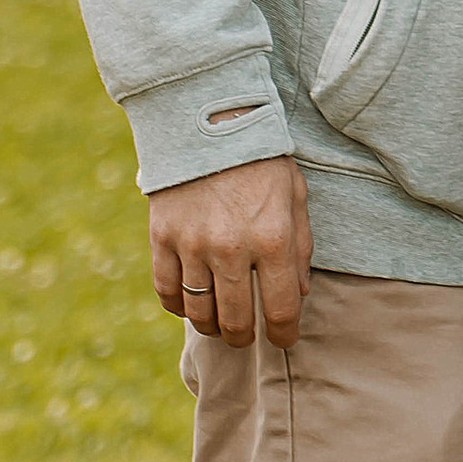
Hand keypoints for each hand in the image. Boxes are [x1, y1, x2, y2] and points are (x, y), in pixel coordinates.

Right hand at [147, 155, 310, 348]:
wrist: (209, 121)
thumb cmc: (260, 159)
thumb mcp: (295, 195)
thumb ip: (300, 247)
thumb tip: (298, 294)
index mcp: (273, 238)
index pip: (281, 309)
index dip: (285, 334)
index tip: (285, 340)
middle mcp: (231, 248)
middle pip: (237, 321)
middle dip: (246, 336)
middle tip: (248, 335)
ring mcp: (192, 245)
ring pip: (200, 314)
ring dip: (213, 326)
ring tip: (221, 323)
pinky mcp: (162, 238)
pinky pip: (167, 292)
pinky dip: (179, 306)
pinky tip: (191, 303)